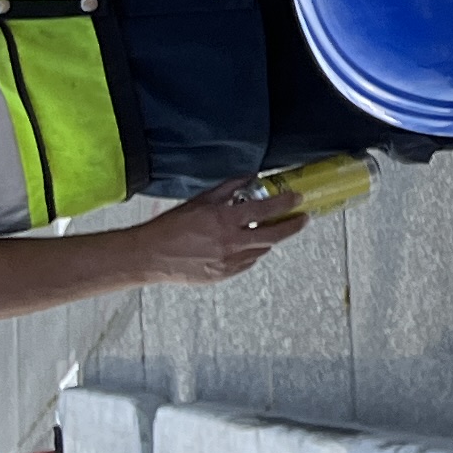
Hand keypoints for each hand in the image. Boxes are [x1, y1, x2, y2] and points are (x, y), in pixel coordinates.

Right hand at [124, 178, 305, 288]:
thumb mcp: (200, 201)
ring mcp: (229, 262)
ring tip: (270, 230)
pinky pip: (247, 263)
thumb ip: (228, 189)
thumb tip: (249, 177)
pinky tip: (247, 246)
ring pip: (262, 250)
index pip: (266, 209)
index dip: (286, 203)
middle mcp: (231, 242)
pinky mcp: (223, 275)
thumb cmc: (170, 227)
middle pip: (274, 235)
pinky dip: (252, 253)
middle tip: (302, 219)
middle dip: (292, 225)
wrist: (150, 256)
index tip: (297, 198)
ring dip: (269, 239)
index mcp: (225, 220)